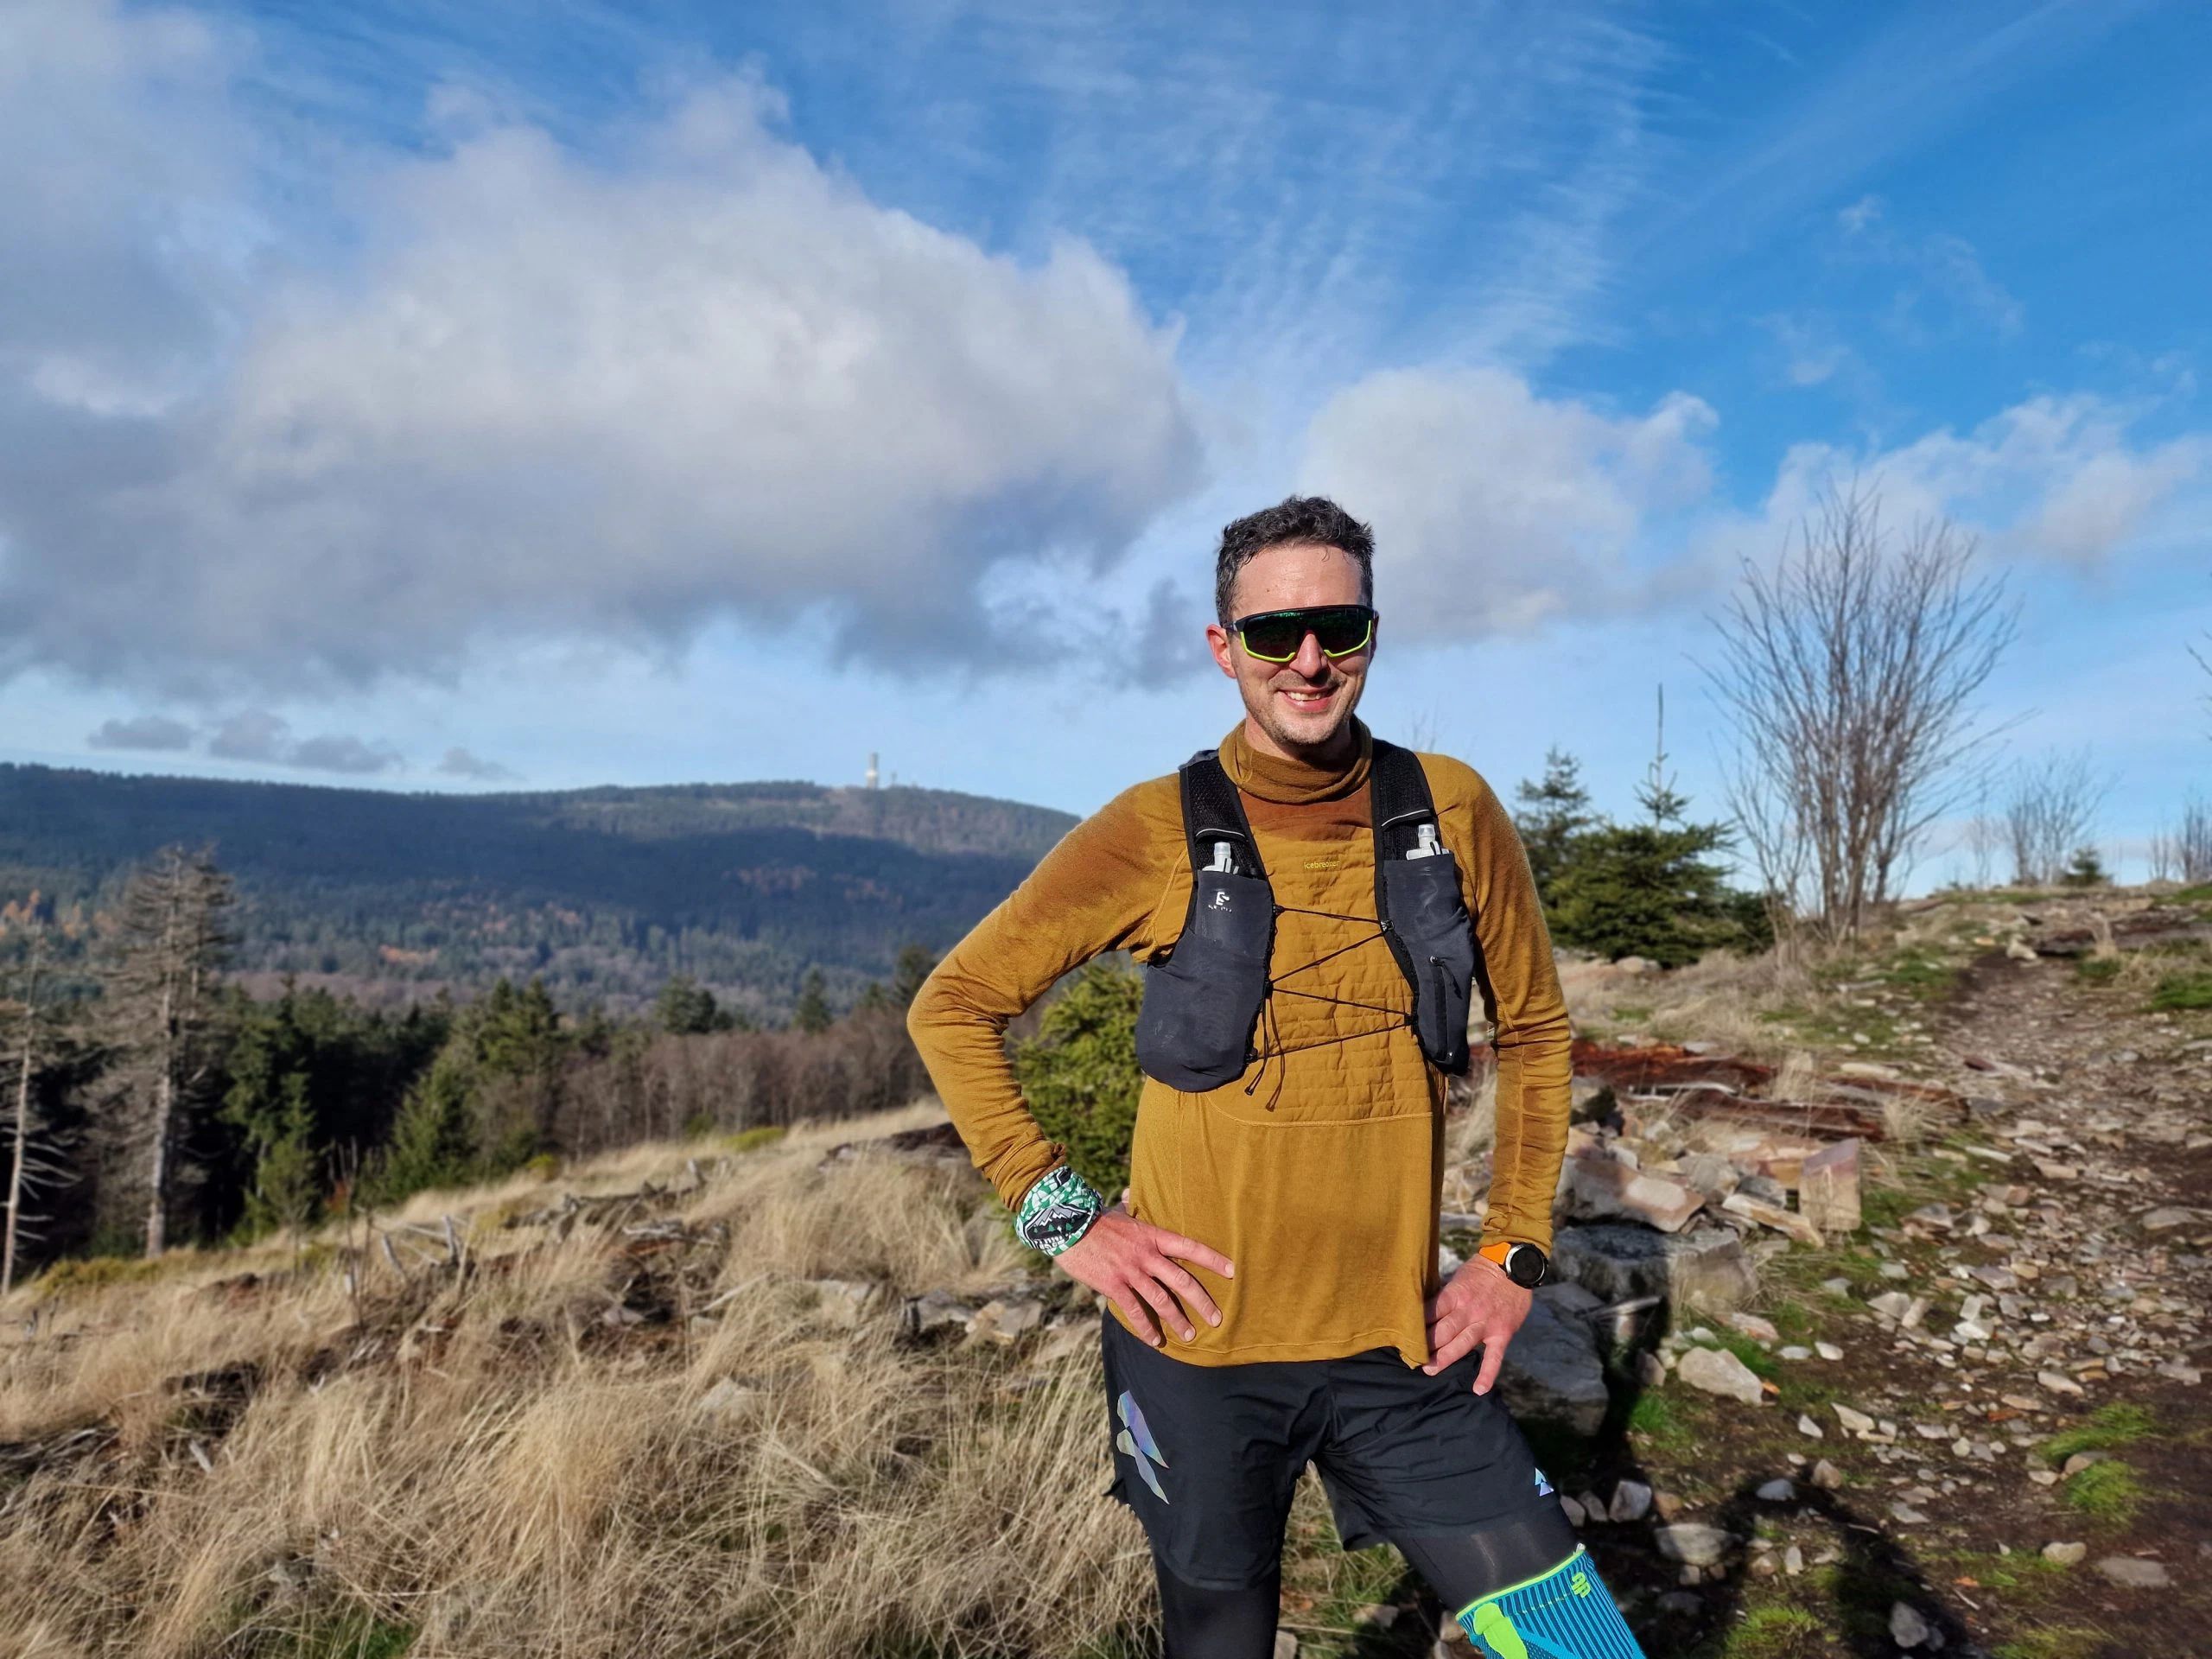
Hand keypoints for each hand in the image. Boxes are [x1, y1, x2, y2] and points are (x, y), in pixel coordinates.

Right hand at [1057, 1207, 1233, 1345]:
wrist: (1066, 1227)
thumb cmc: (1093, 1219)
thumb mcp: (1117, 1212)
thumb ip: (1129, 1209)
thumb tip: (1130, 1195)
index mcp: (1152, 1235)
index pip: (1190, 1247)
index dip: (1213, 1260)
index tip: (1232, 1271)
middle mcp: (1146, 1254)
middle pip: (1182, 1280)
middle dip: (1202, 1301)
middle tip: (1217, 1318)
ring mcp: (1131, 1271)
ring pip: (1162, 1300)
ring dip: (1178, 1320)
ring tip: (1190, 1335)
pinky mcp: (1113, 1285)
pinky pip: (1134, 1311)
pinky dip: (1146, 1328)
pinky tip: (1155, 1340)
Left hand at [1423, 1255, 1531, 1391]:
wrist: (1515, 1266)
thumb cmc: (1482, 1271)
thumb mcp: (1458, 1277)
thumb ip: (1444, 1295)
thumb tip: (1423, 1308)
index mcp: (1455, 1294)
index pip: (1431, 1312)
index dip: (1416, 1325)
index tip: (1402, 1335)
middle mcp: (1469, 1310)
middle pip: (1443, 1331)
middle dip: (1426, 1345)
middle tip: (1411, 1357)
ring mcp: (1486, 1323)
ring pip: (1462, 1344)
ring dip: (1445, 1359)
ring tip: (1429, 1370)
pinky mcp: (1502, 1333)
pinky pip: (1495, 1357)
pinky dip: (1487, 1374)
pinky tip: (1478, 1389)